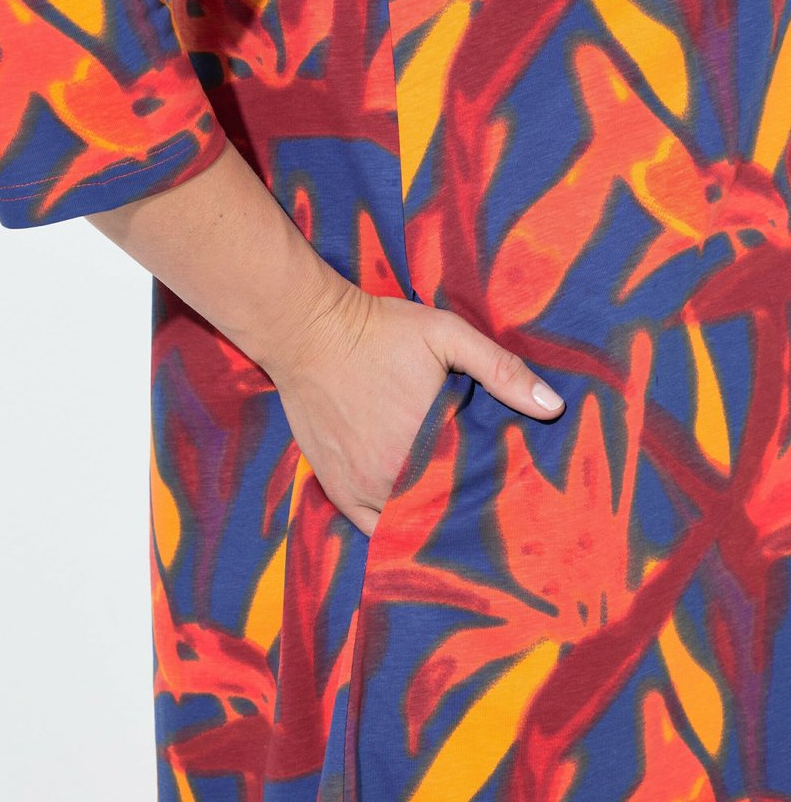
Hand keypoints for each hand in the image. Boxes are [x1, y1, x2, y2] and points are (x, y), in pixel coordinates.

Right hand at [268, 281, 566, 535]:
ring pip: (411, 526)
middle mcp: (397, 476)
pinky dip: (393, 531)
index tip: (517, 495)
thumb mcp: (448, 335)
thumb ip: (501, 370)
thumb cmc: (382, 331)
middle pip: (447, 511)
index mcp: (432, 444)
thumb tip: (555, 407)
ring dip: (434, 523)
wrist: (309, 331)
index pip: (479, 488)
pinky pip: (371, 530)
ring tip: (459, 519)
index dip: (499, 493)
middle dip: (470, 511)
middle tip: (494, 512)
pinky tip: (413, 526)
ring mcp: (363, 487)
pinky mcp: (337, 488)